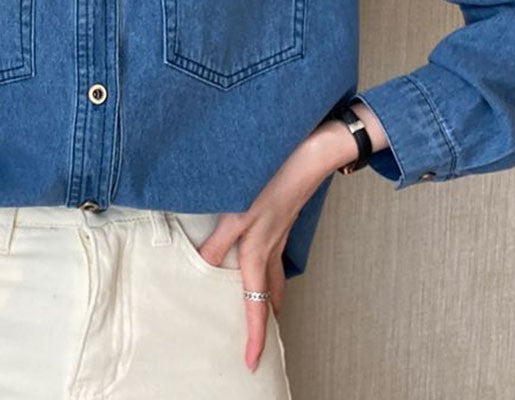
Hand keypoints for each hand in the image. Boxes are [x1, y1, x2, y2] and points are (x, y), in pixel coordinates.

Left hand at [192, 118, 360, 371]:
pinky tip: (262, 258)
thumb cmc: (276, 178)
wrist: (312, 153)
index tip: (251, 361)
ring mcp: (280, 233)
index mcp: (258, 249)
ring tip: (262, 309)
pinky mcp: (282, 217)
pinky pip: (276, 255)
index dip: (254, 335)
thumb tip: (202, 267)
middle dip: (263, 319)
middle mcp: (271, 246)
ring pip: (274, 275)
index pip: (254, 302)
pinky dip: (269, 268)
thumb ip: (219, 241)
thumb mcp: (239, 210)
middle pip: (268, 294)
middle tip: (257, 340)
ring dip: (267, 295)